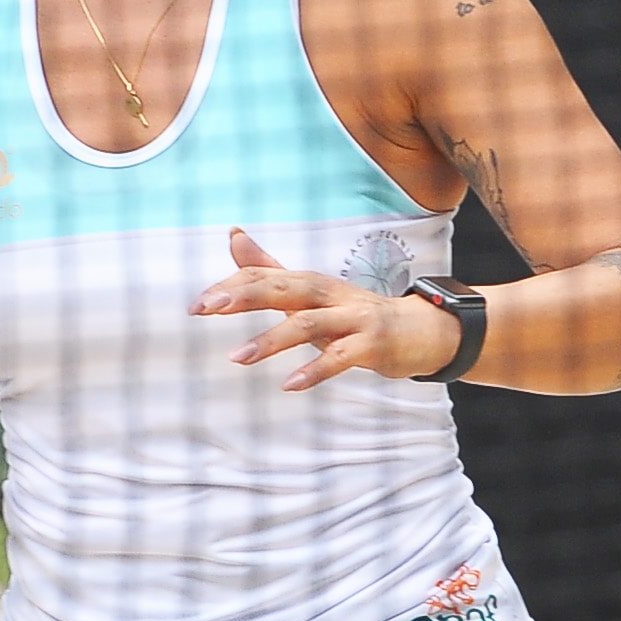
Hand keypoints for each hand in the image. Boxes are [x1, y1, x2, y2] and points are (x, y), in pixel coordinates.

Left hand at [191, 227, 462, 389]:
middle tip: (205, 307)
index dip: (232, 286)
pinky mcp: (372, 344)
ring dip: (271, 339)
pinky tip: (290, 384)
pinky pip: (341, 356)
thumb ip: (270, 270)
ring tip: (236, 357)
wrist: (422, 331)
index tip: (197, 305)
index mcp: (311, 282)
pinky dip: (316, 370)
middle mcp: (330, 294)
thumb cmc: (357, 314)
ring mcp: (353, 318)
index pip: (266, 276)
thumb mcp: (311, 292)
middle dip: (243, 295)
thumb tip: (234, 236)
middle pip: (283, 287)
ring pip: (308, 323)